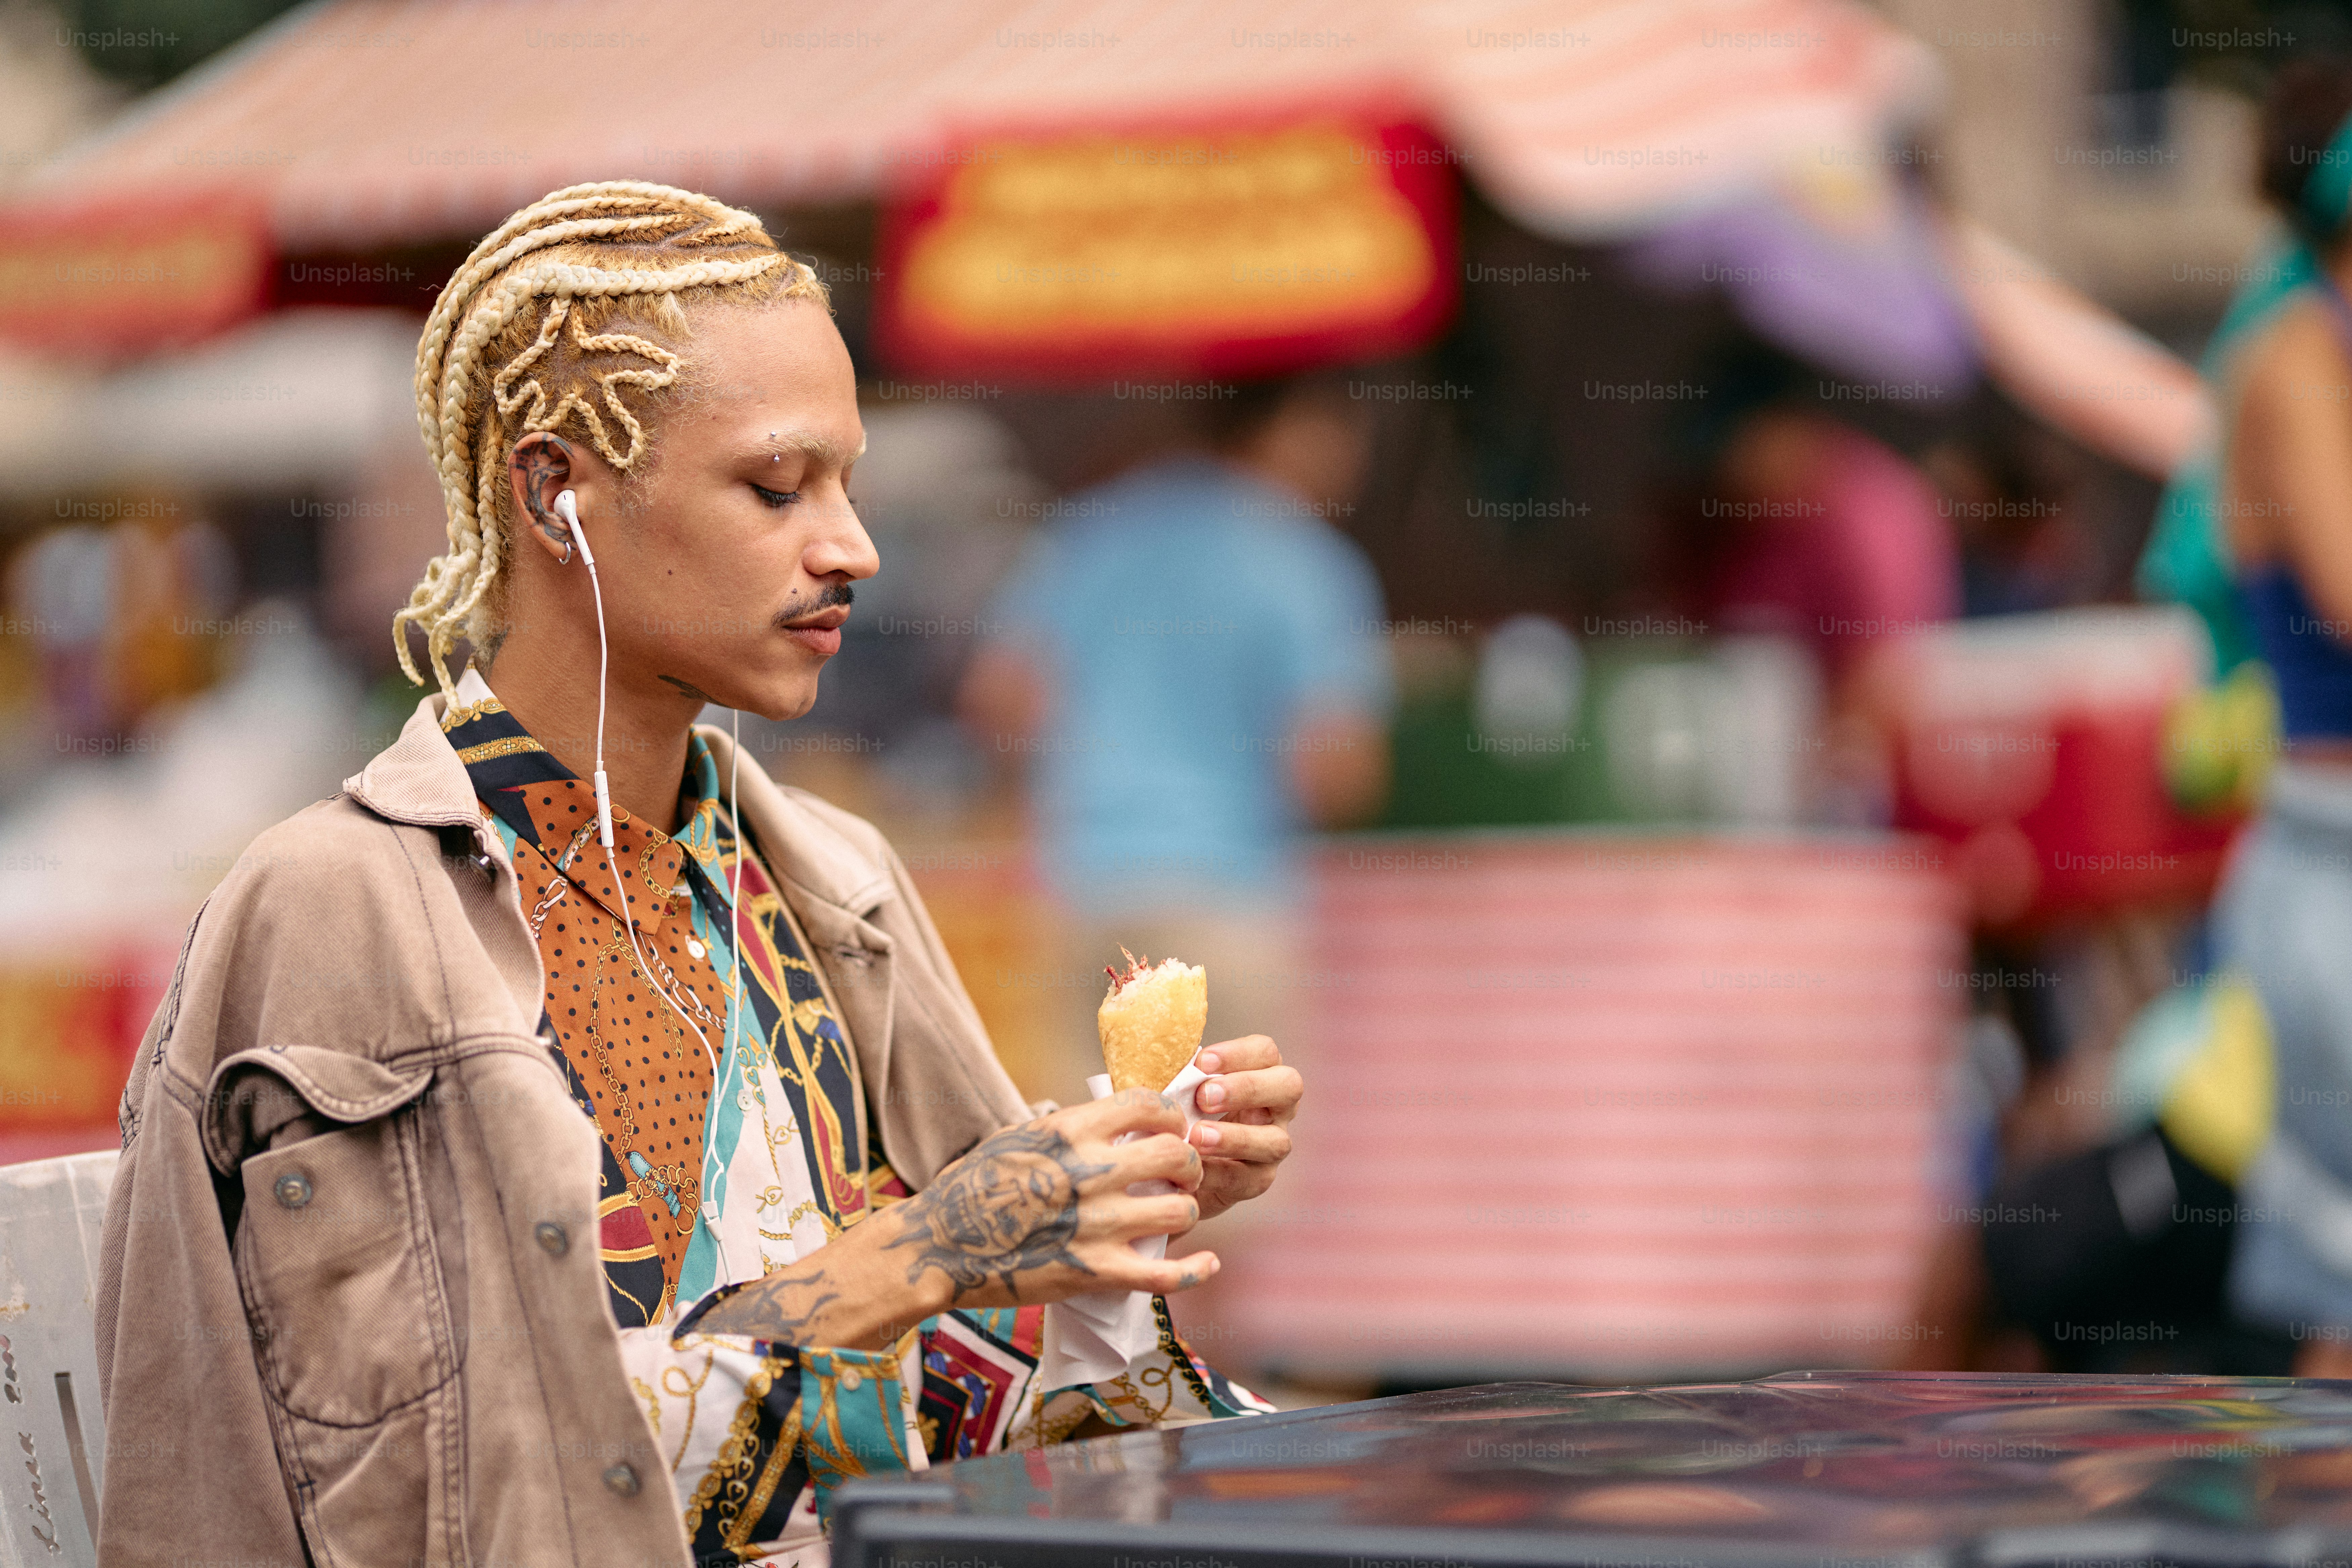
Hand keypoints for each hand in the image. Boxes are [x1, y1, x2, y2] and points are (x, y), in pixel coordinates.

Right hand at [883, 1091, 1216, 1310]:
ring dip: (1185, 1210)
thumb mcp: (1018, 1137)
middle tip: (1180, 1174)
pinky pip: (1166, 1274)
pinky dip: (1196, 1269)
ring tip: (1173, 1214)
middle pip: (1176, 1153)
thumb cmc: (972, 1189)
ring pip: (1180, 1210)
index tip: (1170, 1129)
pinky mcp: (1095, 1272)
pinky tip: (1207, 1261)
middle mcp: (1090, 1173)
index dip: (1171, 1116)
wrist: (936, 1247)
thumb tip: (1112, 1122)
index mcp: (1069, 1131)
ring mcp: (1096, 1225)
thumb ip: (1069, 1130)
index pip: (1148, 1105)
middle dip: (1189, 1162)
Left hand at [1185, 1035, 1299, 1222]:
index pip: (1266, 1052)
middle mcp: (1276, 1108)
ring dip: (1235, 1137)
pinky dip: (1217, 1172)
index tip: (1201, 1062)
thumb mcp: (1181, 1088)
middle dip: (1247, 1088)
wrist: (1176, 1166)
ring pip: (1275, 1141)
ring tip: (1197, 1137)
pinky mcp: (1257, 1181)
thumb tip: (1153, 1054)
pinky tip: (1192, 1168)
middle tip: (1204, 1097)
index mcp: (1261, 1074)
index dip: (1238, 1053)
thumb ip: (1179, 1072)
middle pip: (1288, 1087)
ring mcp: (1272, 1147)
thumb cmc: (1180, 1112)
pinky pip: (1245, 1178)